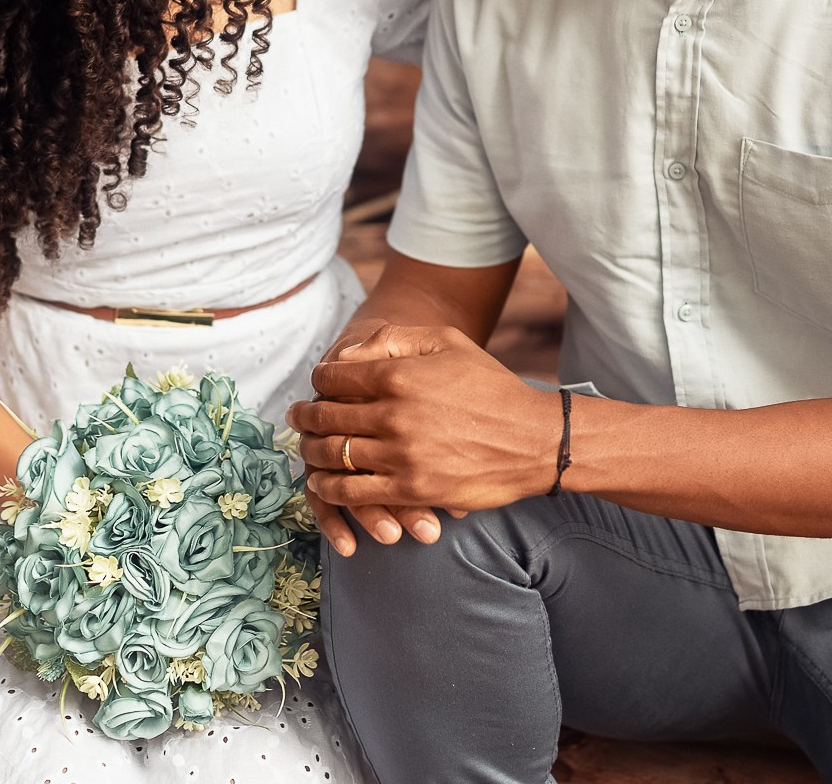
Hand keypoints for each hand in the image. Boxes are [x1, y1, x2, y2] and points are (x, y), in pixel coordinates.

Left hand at [292, 321, 556, 513]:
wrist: (533, 439)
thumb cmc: (490, 386)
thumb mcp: (446, 343)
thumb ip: (393, 339)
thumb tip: (346, 355)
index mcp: (398, 375)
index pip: (334, 378)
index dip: (319, 381)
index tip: (317, 385)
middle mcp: (394, 415)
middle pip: (326, 417)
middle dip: (306, 417)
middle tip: (298, 418)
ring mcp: (401, 455)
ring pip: (333, 455)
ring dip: (311, 452)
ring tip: (306, 449)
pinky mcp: (411, 489)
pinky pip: (353, 492)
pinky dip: (330, 488)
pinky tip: (322, 482)